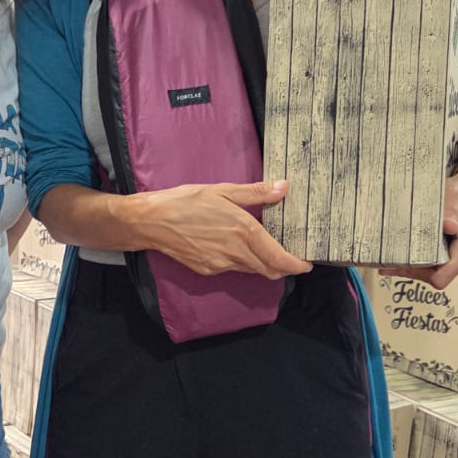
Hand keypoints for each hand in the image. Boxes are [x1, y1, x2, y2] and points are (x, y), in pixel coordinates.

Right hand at [142, 178, 312, 278]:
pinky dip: (242, 262)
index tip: (306, 263)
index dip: (296, 265)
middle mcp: (235, 252)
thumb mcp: (222, 190)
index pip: (278, 258)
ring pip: (251, 270)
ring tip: (265, 250)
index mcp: (244, 231)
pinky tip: (236, 248)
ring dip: (262, 264)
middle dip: (283, 267)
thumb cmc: (185, 201)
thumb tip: (283, 187)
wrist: (151, 221)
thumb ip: (255, 192)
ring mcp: (221, 264)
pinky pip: (232, 269)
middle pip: (269, 270)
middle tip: (291, 257)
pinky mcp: (208, 270)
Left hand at [379, 168, 457, 290]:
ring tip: (389, 259)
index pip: (440, 277)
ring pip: (433, 271)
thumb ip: (452, 211)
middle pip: (433, 276)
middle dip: (410, 269)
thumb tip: (449, 225)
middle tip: (387, 262)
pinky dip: (418, 260)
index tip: (401, 264)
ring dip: (413, 265)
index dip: (419, 273)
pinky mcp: (452, 256)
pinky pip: (435, 263)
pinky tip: (401, 254)